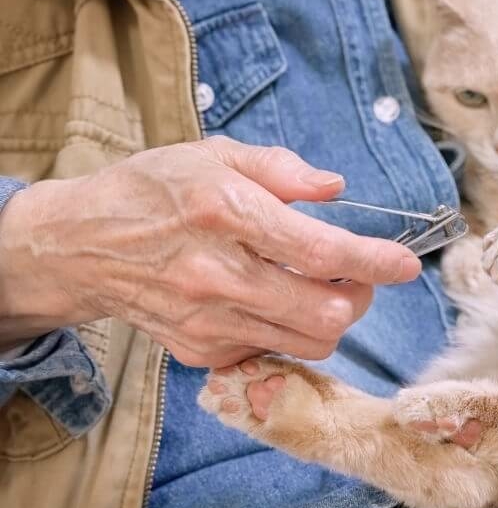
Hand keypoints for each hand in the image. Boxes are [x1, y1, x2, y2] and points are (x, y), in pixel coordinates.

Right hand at [0, 137, 419, 365]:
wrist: (81, 246)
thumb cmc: (155, 190)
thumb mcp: (215, 154)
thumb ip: (282, 169)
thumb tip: (336, 189)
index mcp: (226, 212)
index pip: (319, 250)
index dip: (374, 261)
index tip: (406, 264)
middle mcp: (217, 274)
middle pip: (324, 312)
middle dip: (360, 295)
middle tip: (357, 274)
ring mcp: (207, 320)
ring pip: (308, 342)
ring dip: (332, 317)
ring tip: (322, 287)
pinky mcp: (200, 351)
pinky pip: (274, 353)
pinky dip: (291, 332)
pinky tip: (274, 302)